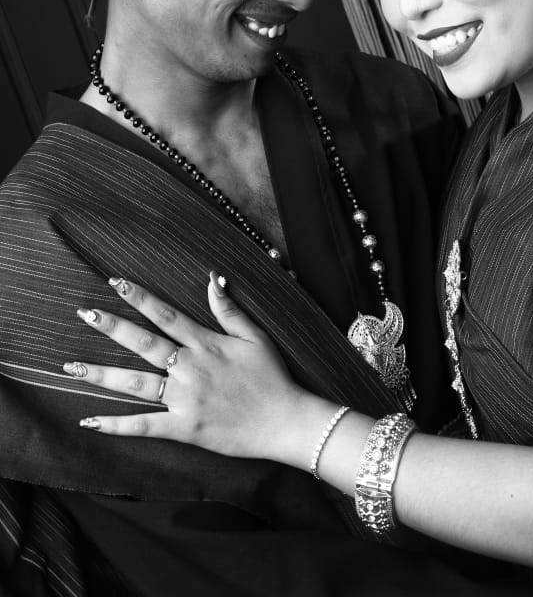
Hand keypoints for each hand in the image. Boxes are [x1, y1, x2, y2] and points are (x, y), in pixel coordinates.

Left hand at [66, 273, 304, 460]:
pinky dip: (116, 425)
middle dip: (112, 327)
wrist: (285, 422)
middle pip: (143, 343)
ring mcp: (185, 399)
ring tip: (72, 366)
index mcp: (206, 344)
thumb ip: (229, 310)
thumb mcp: (256, 337)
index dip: (140, 297)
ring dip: (102, 374)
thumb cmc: (272, 378)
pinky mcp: (184, 428)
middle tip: (84, 313)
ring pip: (135, 384)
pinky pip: (144, 426)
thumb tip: (212, 279)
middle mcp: (190, 368)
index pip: (166, 315)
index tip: (116, 282)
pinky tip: (90, 421)